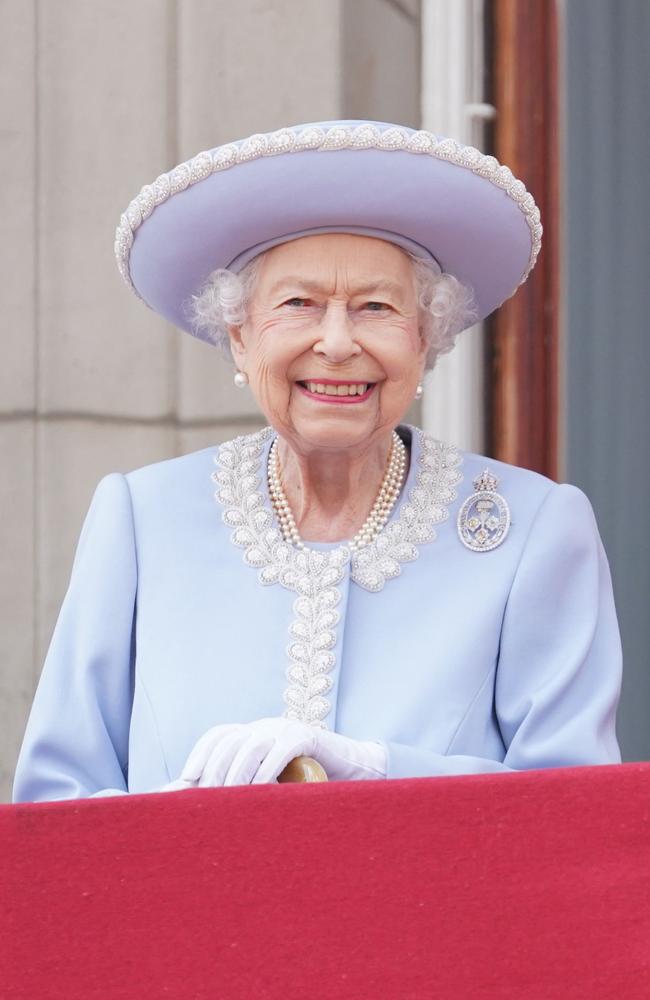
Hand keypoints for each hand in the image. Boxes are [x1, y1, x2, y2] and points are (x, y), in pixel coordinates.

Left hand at [179, 718, 386, 786]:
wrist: (355, 770)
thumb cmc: (308, 785)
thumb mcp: (272, 783)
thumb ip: (246, 790)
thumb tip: (207, 812)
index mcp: (254, 733)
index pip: (219, 735)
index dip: (201, 755)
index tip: (184, 781)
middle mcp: (266, 727)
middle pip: (230, 741)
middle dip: (214, 770)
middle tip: (206, 800)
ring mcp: (285, 729)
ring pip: (251, 744)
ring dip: (237, 774)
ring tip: (230, 801)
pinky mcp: (306, 737)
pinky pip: (281, 750)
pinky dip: (267, 770)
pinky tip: (261, 791)